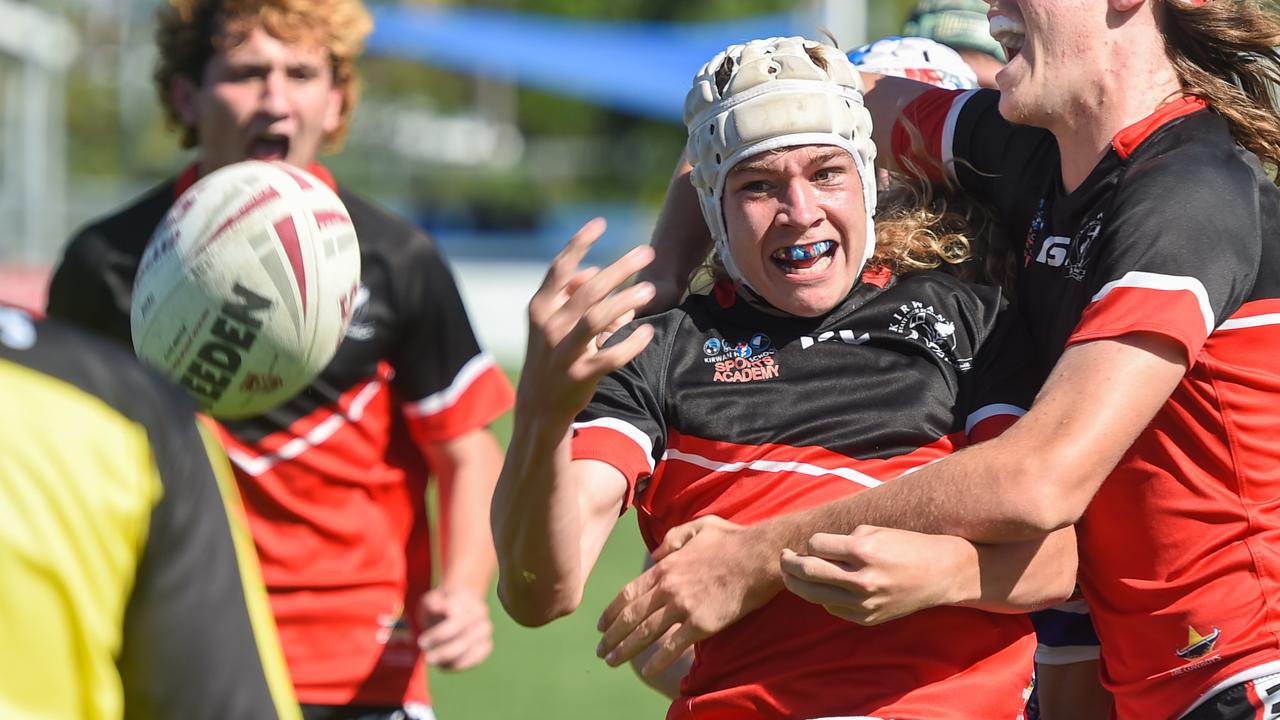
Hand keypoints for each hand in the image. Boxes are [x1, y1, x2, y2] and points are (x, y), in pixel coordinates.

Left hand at [417, 588, 492, 670]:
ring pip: (472, 651)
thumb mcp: (431, 599)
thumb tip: (439, 607)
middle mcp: (482, 615)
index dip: (438, 635)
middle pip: (465, 640)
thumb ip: (433, 602)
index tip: (421, 642)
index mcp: (468, 600)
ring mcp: (486, 630)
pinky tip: (445, 665)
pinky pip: (477, 659)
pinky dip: (461, 665)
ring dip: (452, 660)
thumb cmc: (439, 604)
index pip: (456, 622)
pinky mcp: (487, 644)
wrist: (454, 605)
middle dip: (444, 652)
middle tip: (427, 658)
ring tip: (435, 662)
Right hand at [519, 218, 655, 426]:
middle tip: (646, 251)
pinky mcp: (580, 375)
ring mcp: (563, 352)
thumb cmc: (551, 357)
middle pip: (588, 289)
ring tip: (650, 288)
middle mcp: (549, 327)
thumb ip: (569, 296)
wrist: (539, 407)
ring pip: (597, 318)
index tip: (601, 223)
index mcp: (540, 309)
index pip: (558, 269)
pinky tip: (647, 331)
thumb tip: (593, 271)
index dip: (579, 244)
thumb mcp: (550, 325)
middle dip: (619, 267)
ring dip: (626, 300)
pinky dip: (631, 342)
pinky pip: (611, 355)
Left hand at [596, 516, 781, 677]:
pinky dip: (657, 660)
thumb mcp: (697, 527)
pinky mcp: (702, 623)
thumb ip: (671, 539)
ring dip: (625, 649)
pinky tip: (646, 671)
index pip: (628, 593)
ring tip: (611, 662)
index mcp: (665, 566)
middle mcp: (668, 587)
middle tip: (600, 650)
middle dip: (611, 636)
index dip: (611, 612)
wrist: (759, 556)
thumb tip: (654, 554)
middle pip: (630, 616)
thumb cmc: (732, 540)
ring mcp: (683, 606)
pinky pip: (673, 646)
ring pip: (646, 632)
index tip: (600, 626)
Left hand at [779, 526, 969, 625]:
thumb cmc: (907, 546)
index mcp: (864, 550)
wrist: (941, 574)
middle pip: (808, 571)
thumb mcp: (875, 532)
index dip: (811, 542)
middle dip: (789, 563)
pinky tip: (825, 587)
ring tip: (789, 574)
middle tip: (783, 557)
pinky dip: (823, 596)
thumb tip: (811, 551)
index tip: (813, 543)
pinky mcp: (866, 618)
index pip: (816, 545)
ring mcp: (864, 603)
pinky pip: (831, 607)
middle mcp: (862, 579)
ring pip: (813, 594)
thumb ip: (842, 541)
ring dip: (796, 583)